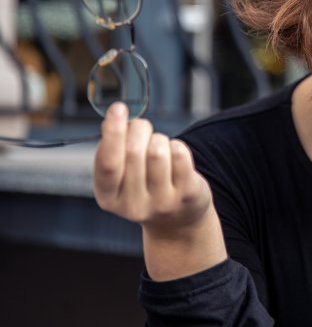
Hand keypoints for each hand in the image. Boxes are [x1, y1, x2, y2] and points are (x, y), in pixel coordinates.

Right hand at [94, 102, 225, 279]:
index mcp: (108, 197)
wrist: (177, 220)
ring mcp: (162, 203)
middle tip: (144, 129)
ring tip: (160, 148)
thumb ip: (115, 151)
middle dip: (140, 130)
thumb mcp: (122, 176)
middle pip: (134, 151)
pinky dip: (177, 146)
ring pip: (158, 150)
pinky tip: (175, 157)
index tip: (118, 107)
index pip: (107, 162)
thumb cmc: (145, 186)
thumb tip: (117, 116)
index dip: (112, 132)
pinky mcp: (187, 196)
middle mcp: (133, 205)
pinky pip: (180, 154)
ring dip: (159, 139)